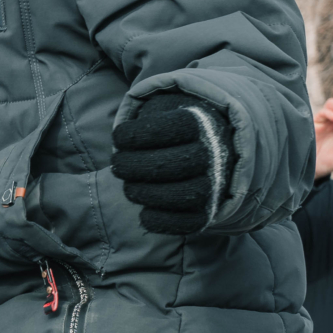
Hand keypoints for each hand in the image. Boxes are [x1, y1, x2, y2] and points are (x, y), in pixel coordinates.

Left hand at [111, 91, 236, 236]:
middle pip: (178, 163)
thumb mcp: (160, 110)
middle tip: (118, 166)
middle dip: (138, 167)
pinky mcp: (207, 210)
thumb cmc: (171, 128)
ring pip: (187, 195)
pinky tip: (144, 212)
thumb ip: (145, 118)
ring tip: (130, 187)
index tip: (119, 137)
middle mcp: (212, 153)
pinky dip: (163, 221)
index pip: (171, 127)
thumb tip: (124, 140)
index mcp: (200, 123)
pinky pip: (190, 222)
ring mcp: (214, 184)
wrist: (205, 148)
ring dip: (148, 194)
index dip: (137, 134)